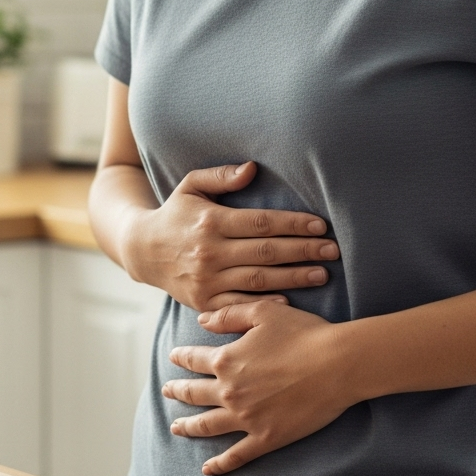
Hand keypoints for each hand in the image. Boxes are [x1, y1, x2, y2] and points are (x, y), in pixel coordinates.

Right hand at [122, 163, 339, 311]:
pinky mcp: (204, 300)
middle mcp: (209, 251)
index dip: (293, 224)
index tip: (320, 225)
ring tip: (322, 274)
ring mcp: (207, 279)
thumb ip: (221, 176)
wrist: (142, 250)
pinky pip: (239, 305)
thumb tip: (253, 169)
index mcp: (211, 220)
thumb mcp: (190, 186)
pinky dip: (264, 305)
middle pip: (266, 252)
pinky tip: (290, 302)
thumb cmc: (175, 214)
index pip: (261, 222)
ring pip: (258, 280)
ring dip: (294, 277)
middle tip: (333, 251)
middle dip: (303, 251)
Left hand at [161, 300, 355, 474]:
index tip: (173, 358)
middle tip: (166, 392)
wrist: (337, 364)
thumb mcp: (262, 312)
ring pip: (207, 425)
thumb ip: (228, 315)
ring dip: (188, 426)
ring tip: (176, 427)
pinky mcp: (266, 438)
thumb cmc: (303, 333)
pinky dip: (220, 463)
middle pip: (194, 393)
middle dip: (177, 392)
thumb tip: (201, 321)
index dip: (181, 358)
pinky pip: (237, 455)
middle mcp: (229, 391)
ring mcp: (246, 418)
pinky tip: (208, 468)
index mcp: (226, 360)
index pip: (193, 359)